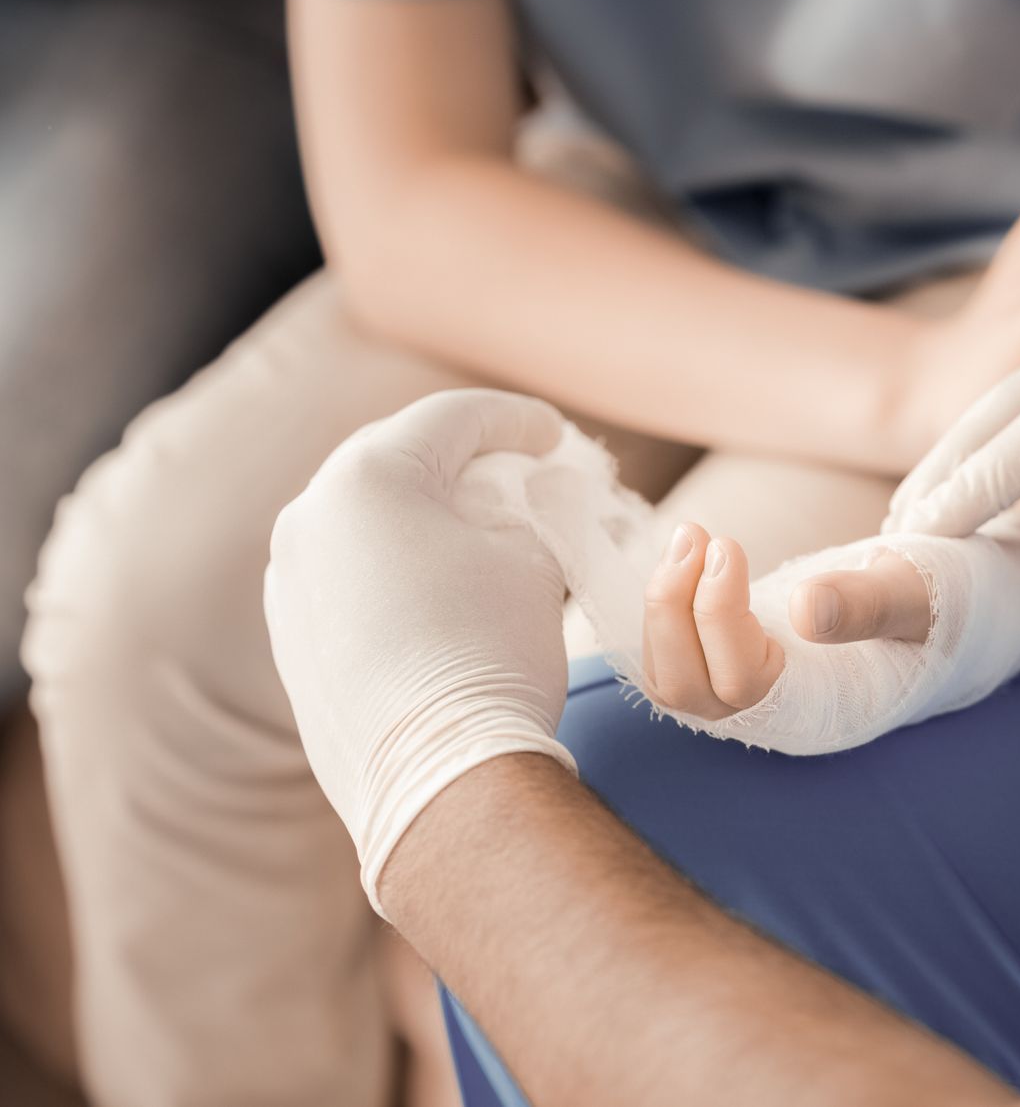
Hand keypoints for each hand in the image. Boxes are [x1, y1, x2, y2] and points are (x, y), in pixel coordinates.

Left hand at [263, 389, 575, 912]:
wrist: (437, 778)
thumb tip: (530, 501)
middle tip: (521, 475)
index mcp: (368, 477)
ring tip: (483, 537)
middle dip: (465, 464)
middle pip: (399, 461)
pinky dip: (395, 567)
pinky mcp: (288, 638)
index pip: (455, 418)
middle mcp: (309, 516)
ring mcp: (287, 580)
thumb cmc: (492, 652)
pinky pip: (346, 576)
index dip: (517, 421)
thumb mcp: (533, 559)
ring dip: (425, 516)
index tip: (555, 436)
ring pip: (366, 521)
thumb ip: (531, 511)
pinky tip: (441, 593)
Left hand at [639, 522, 931, 720]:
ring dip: (663, 604)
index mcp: (817, 710)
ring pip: (668, 676)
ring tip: (689, 535)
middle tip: (694, 535)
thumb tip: (806, 608)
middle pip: (684, 689)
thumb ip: (865, 605)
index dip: (720, 616)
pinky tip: (685, 558)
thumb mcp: (909, 596)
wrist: (928, 614)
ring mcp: (742, 696)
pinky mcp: (726, 668)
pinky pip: (672, 656)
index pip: (742, 683)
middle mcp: (770, 716)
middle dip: (673, 608)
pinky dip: (666, 608)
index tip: (727, 546)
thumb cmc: (923, 606)